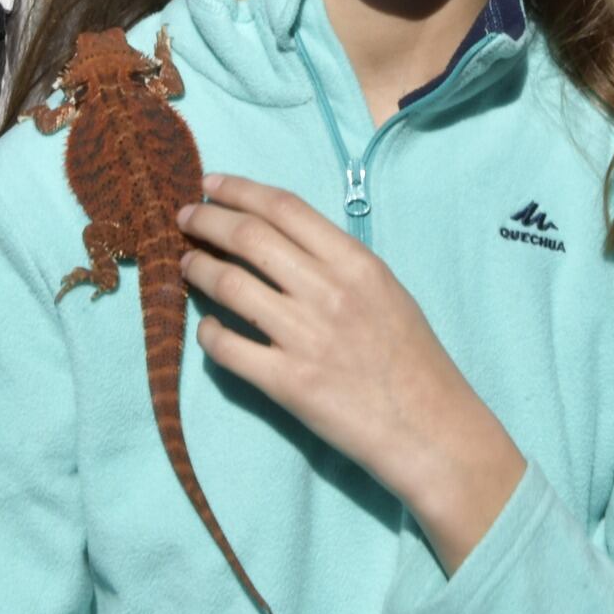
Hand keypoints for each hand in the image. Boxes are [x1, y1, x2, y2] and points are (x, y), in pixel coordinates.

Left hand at [178, 174, 523, 574]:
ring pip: (228, 286)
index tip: (209, 184)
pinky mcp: (287, 383)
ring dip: (197, 270)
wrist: (430, 428)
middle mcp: (328, 291)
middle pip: (248, 237)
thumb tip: (280, 239)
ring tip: (187, 265)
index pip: (283, 207)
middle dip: (206, 221)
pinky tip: (205, 329)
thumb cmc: (413, 358)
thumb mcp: (386, 290)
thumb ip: (337, 262)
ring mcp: (304, 337)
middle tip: (183, 218)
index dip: (238, 189)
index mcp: (355, 262)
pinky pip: (227, 348)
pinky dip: (206, 333)